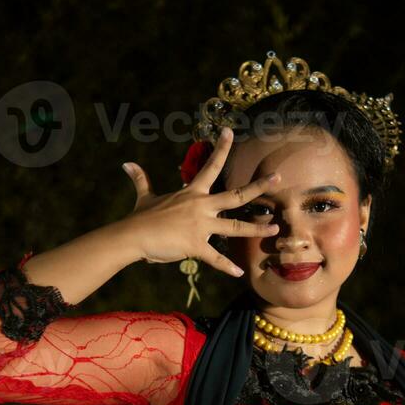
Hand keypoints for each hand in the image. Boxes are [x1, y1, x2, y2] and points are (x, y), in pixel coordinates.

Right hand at [120, 128, 279, 277]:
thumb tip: (126, 165)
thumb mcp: (144, 197)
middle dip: (259, 186)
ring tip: (275, 228)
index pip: (210, 166)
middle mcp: (201, 206)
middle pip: (236, 195)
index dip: (220, 148)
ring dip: (257, 228)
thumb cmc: (140, 218)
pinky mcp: (196, 245)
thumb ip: (140, 180)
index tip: (230, 132)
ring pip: (235, 227)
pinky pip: (215, 258)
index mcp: (192, 193)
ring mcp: (201, 226)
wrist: (133, 236)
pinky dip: (227, 266)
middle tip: (278, 177)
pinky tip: (239, 273)